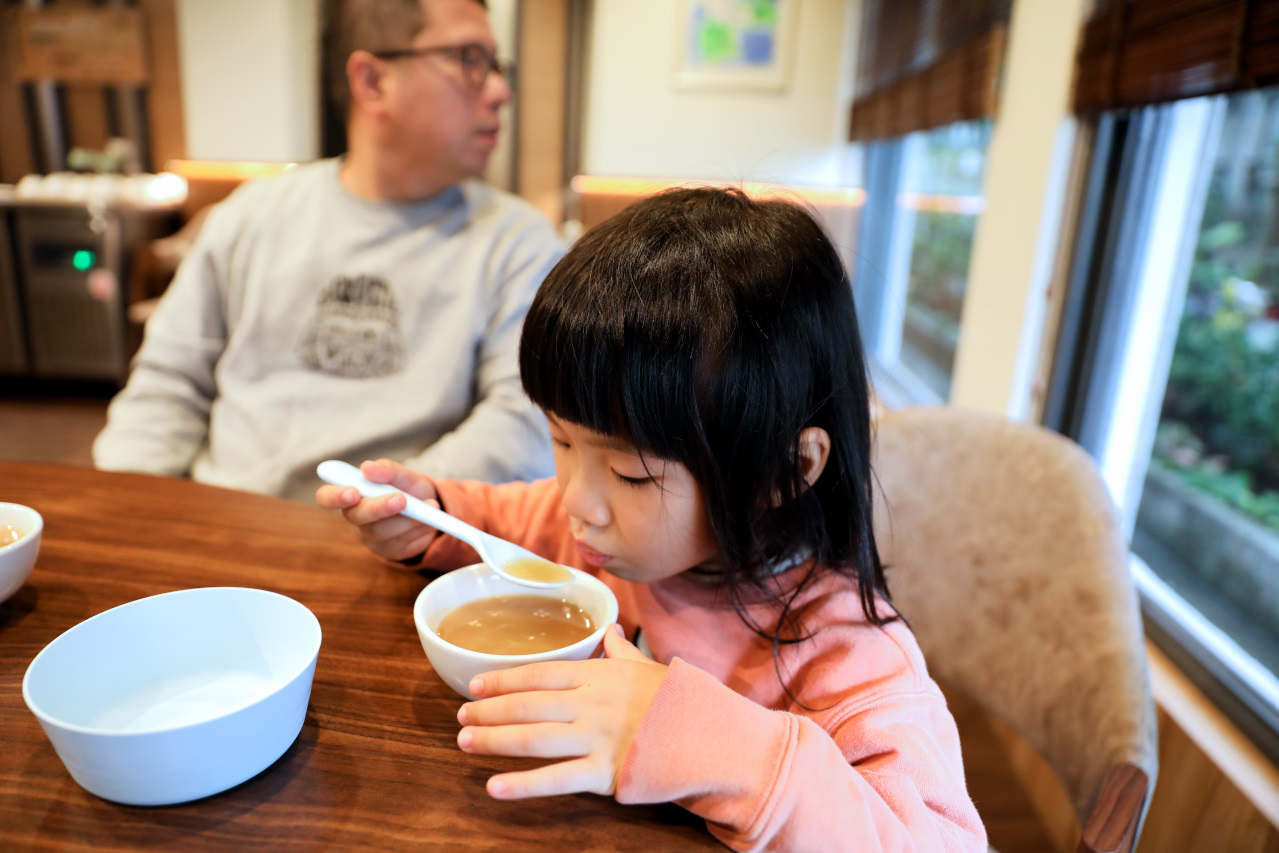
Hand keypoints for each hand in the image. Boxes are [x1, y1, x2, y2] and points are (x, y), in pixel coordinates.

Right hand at [314, 458, 440, 563]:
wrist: (429, 510)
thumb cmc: (406, 488)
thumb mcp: (402, 475)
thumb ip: (387, 470)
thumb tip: (367, 467)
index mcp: (349, 494)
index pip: (326, 498)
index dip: (334, 496)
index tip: (353, 491)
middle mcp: (354, 517)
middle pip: (357, 517)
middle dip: (379, 508)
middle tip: (401, 499)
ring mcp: (369, 537)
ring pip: (382, 532)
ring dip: (407, 519)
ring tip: (431, 506)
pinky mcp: (388, 551)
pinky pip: (400, 544)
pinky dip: (419, 530)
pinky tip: (430, 520)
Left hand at [456, 625, 667, 798]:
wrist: (711, 736)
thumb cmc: (679, 700)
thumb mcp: (647, 667)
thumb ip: (621, 651)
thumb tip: (610, 629)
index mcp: (598, 675)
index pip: (539, 673)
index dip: (503, 679)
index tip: (475, 685)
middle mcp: (590, 703)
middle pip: (527, 705)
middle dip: (489, 711)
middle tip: (461, 717)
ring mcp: (595, 738)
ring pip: (532, 738)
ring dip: (493, 740)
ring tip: (464, 743)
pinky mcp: (603, 773)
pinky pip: (554, 779)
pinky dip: (521, 784)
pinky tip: (493, 786)